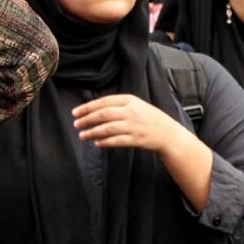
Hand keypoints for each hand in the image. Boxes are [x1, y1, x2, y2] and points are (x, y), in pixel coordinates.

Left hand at [73, 94, 190, 155]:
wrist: (168, 133)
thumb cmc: (148, 118)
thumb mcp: (135, 105)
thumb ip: (116, 105)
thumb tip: (91, 110)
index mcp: (130, 100)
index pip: (103, 102)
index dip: (87, 107)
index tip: (75, 113)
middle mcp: (131, 112)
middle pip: (103, 114)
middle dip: (87, 119)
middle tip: (76, 124)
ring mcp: (134, 126)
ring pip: (108, 128)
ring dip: (92, 132)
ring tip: (82, 135)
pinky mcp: (136, 139)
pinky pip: (117, 141)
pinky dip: (105, 142)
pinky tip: (97, 143)